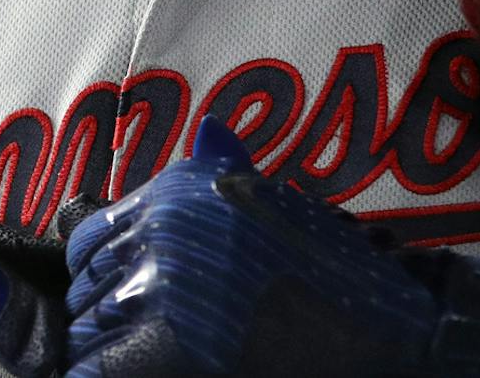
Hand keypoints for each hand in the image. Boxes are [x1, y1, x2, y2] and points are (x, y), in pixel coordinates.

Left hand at [62, 119, 479, 377]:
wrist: (394, 332)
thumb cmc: (338, 281)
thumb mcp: (279, 211)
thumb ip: (226, 171)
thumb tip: (209, 128)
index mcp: (179, 198)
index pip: (85, 238)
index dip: (99, 269)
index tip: (122, 293)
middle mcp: (160, 239)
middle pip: (85, 288)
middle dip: (106, 313)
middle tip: (148, 337)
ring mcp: (159, 296)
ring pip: (89, 333)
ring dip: (108, 350)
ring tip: (159, 356)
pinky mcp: (165, 353)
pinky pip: (96, 370)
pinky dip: (102, 373)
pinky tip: (136, 372)